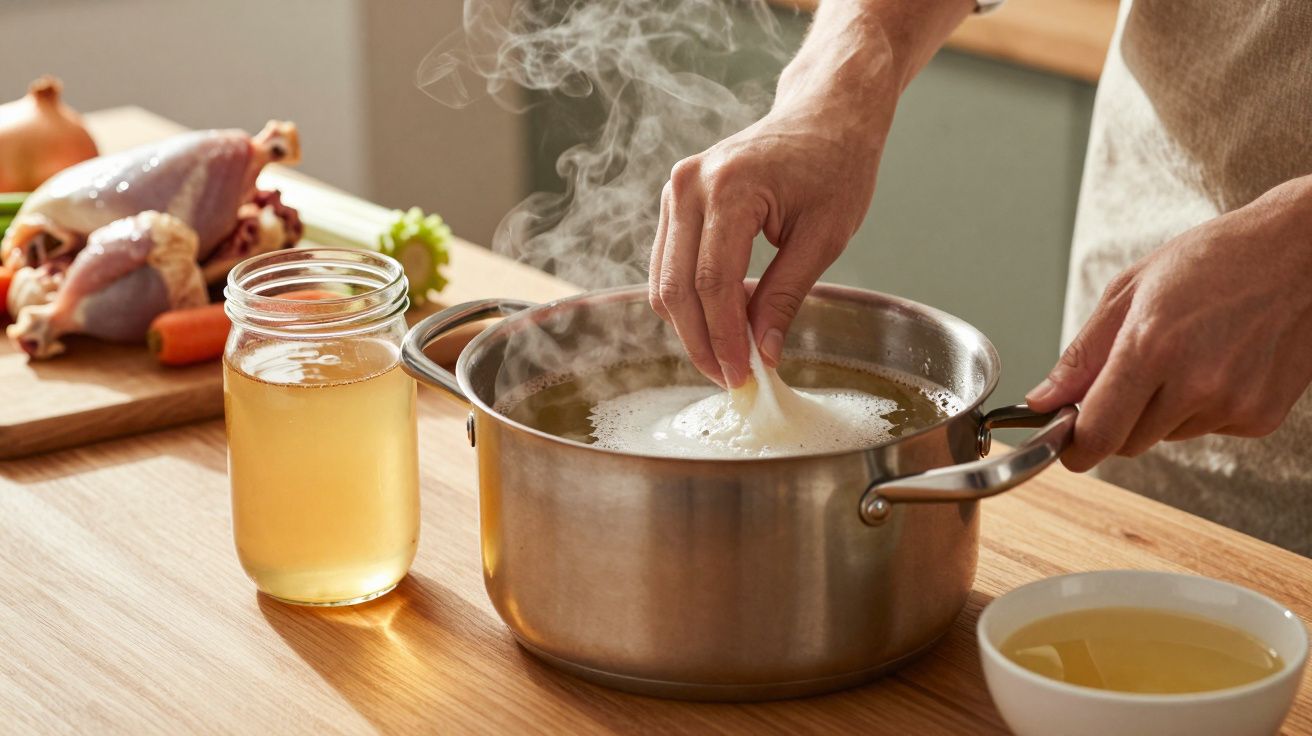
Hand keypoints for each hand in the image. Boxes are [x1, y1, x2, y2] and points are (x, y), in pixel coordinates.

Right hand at [648, 25, 898, 387]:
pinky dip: (689, 301)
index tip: (743, 378)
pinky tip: (722, 323)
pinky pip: (669, 265)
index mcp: (731, 188)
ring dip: (692, 327)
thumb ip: (786, 296)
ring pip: (664, 282)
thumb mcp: (825, 237)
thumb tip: (762, 353)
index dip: (725, 339)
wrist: (825, 114)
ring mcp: (676, 190)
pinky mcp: (675, 200)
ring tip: (729, 358)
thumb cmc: (836, 164)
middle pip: (677, 288)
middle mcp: (690, 186)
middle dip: (702, 343)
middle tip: (732, 380)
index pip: (713, 283)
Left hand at [1027, 176, 1311, 471]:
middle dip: (1117, 420)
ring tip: (1187, 354)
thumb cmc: (1216, 260)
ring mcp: (1233, 404)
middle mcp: (1194, 384)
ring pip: (1167, 436)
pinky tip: (1221, 362)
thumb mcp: (1131, 290)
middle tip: (1132, 375)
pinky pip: (1208, 429)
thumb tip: (1043, 399)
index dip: (1074, 446)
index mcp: (1151, 348)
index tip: (1068, 442)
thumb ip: (1082, 354)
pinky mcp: (1261, 417)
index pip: (1098, 433)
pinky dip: (1203, 407)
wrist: (1302, 252)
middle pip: (1128, 442)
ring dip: (1162, 410)